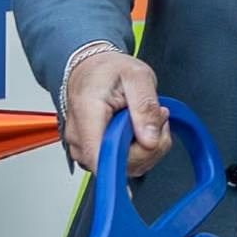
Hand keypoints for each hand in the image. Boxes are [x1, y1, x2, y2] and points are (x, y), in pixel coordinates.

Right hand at [58, 43, 169, 176]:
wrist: (92, 69)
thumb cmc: (108, 71)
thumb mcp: (137, 76)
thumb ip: (145, 106)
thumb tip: (150, 140)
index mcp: (87, 115)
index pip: (100, 156)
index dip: (131, 158)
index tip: (149, 139)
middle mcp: (80, 138)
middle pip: (118, 165)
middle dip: (149, 147)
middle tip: (156, 118)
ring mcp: (85, 148)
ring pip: (125, 167)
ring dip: (148, 149)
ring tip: (147, 120)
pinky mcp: (95, 153)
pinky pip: (124, 164)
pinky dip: (141, 151)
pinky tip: (141, 131)